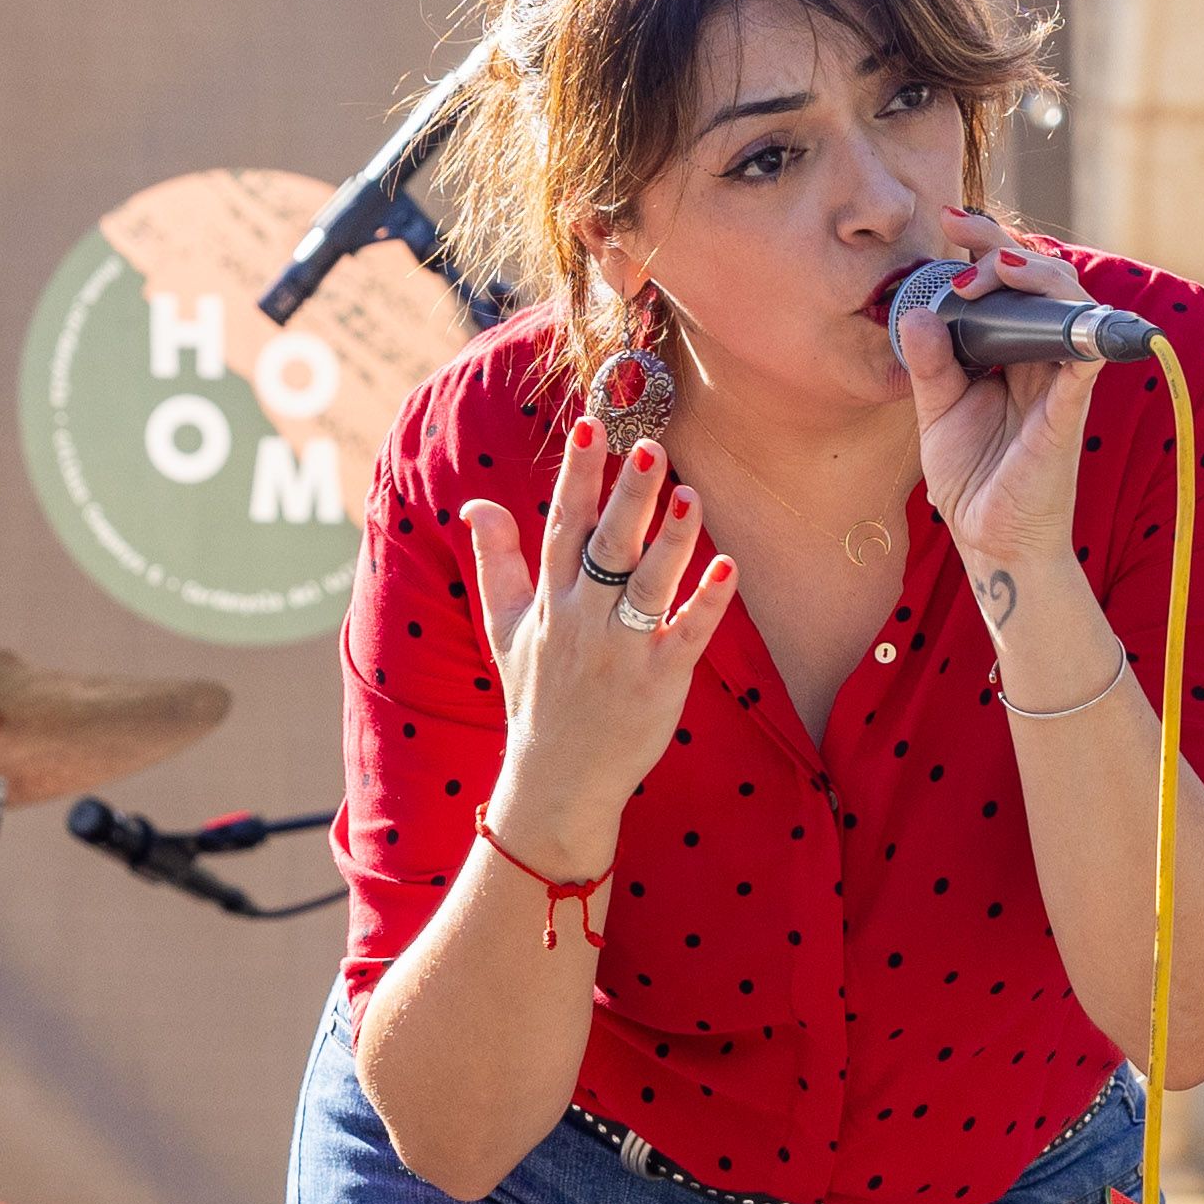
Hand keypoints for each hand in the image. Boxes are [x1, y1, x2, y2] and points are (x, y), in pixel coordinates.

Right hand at [466, 428, 738, 855]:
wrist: (558, 778)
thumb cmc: (537, 696)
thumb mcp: (505, 627)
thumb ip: (497, 561)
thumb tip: (475, 504)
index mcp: (550, 601)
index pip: (562, 525)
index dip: (577, 474)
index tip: (589, 424)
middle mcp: (584, 620)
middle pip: (608, 547)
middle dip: (627, 497)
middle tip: (650, 447)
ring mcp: (623, 651)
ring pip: (649, 586)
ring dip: (672, 540)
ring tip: (691, 493)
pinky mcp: (661, 681)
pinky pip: (687, 635)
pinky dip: (708, 604)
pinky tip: (728, 568)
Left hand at [893, 205, 1099, 594]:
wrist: (988, 540)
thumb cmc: (972, 474)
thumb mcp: (936, 409)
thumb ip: (930, 361)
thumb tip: (918, 313)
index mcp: (1011, 352)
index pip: (1009, 284)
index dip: (987, 245)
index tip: (949, 219)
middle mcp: (1042, 360)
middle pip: (1043, 283)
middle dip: (1004, 247)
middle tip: (960, 231)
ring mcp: (1059, 385)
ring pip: (1072, 310)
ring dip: (1038, 279)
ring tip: (997, 268)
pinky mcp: (1067, 417)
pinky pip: (1084, 368)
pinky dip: (1079, 337)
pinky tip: (1051, 315)